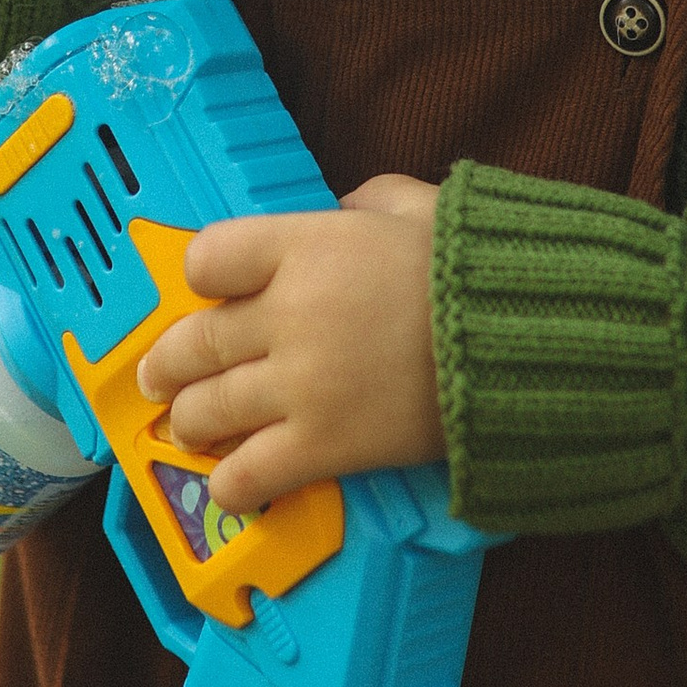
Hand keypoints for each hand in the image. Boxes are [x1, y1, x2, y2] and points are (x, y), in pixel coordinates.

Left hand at [135, 176, 445, 512]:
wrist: (525, 343)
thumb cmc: (477, 270)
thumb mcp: (416, 207)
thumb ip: (363, 204)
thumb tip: (340, 212)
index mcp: (304, 246)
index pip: (207, 258)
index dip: (200, 276)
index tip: (204, 291)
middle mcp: (287, 314)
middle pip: (195, 341)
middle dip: (169, 362)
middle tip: (161, 374)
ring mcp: (300, 385)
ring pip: (207, 410)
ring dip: (190, 422)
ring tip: (190, 426)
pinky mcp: (324, 445)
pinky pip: (248, 474)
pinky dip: (232, 482)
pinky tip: (233, 482)